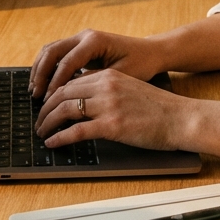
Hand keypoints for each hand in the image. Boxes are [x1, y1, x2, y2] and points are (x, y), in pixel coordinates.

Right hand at [28, 29, 164, 99]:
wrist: (151, 52)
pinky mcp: (80, 45)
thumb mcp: (120, 76)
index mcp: (95, 41)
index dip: (55, 83)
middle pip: (52, 52)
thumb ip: (95, 81)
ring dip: (40, 69)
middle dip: (41, 74)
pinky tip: (43, 83)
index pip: (67, 62)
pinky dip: (47, 67)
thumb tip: (71, 94)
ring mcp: (81, 38)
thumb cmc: (141, 64)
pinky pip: (56, 53)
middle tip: (35, 95)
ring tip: (34, 90)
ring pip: (50, 50)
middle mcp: (85, 36)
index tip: (48, 101)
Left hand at [34, 69, 193, 151]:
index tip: (47, 106)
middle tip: (39, 121)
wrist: (181, 118)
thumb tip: (85, 104)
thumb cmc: (160, 109)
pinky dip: (60, 137)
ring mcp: (108, 105)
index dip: (54, 95)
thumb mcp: (130, 89)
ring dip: (48, 123)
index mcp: (109, 76)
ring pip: (64, 111)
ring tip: (42, 133)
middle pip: (62, 94)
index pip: (70, 82)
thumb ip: (108, 92)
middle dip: (45, 109)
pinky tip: (53, 143)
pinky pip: (76, 131)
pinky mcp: (112, 125)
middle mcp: (105, 86)